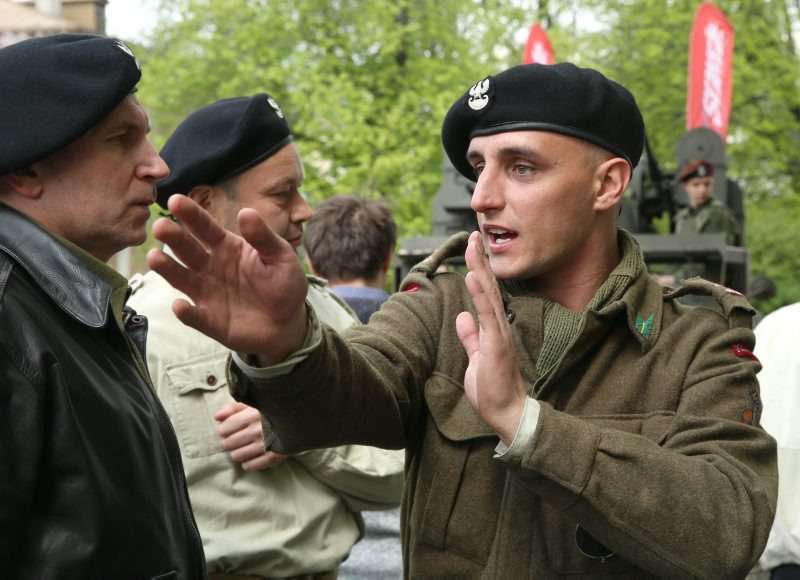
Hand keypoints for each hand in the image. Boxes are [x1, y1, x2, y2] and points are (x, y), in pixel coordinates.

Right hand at [147, 194, 307, 363]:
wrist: (288, 322)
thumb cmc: (284, 283)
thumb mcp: (281, 257)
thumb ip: (263, 238)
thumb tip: (246, 212)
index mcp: (226, 247)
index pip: (205, 227)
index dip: (191, 214)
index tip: (176, 200)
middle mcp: (210, 267)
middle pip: (187, 250)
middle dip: (173, 237)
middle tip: (160, 226)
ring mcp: (207, 293)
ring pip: (182, 279)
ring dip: (168, 269)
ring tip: (155, 258)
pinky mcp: (210, 320)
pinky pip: (195, 316)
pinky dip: (186, 313)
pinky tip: (180, 306)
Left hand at [214, 402, 287, 470]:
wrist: (302, 417)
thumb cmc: (275, 408)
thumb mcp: (255, 402)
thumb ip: (234, 408)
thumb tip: (217, 417)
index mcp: (252, 414)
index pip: (224, 428)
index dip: (223, 429)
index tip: (229, 428)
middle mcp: (258, 430)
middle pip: (228, 444)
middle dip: (229, 441)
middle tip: (237, 437)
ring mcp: (266, 444)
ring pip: (237, 456)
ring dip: (238, 452)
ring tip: (245, 446)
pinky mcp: (275, 456)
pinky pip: (251, 466)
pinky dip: (248, 463)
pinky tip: (251, 456)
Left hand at [455, 231, 526, 444]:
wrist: (507, 413)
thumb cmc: (493, 389)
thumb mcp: (477, 358)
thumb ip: (471, 338)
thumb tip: (463, 318)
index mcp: (493, 329)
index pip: (485, 294)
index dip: (478, 271)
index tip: (472, 249)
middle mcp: (499, 326)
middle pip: (489, 287)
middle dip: (480, 261)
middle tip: (472, 236)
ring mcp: (499, 334)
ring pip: (489, 295)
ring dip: (480, 269)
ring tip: (472, 246)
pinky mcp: (497, 344)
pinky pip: (488, 314)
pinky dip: (480, 294)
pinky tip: (473, 276)